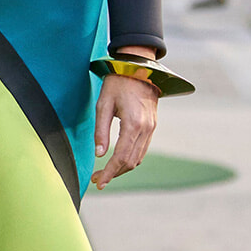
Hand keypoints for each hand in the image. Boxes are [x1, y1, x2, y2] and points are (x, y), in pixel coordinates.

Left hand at [93, 52, 158, 188]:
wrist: (138, 68)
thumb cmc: (117, 83)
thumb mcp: (103, 105)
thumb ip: (101, 131)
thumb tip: (99, 154)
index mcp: (133, 124)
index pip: (121, 157)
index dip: (109, 173)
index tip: (98, 183)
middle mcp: (146, 129)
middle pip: (130, 162)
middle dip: (114, 174)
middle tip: (98, 179)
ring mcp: (151, 128)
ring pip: (138, 158)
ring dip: (122, 168)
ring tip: (105, 172)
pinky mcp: (152, 126)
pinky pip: (142, 149)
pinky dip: (130, 159)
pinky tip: (118, 160)